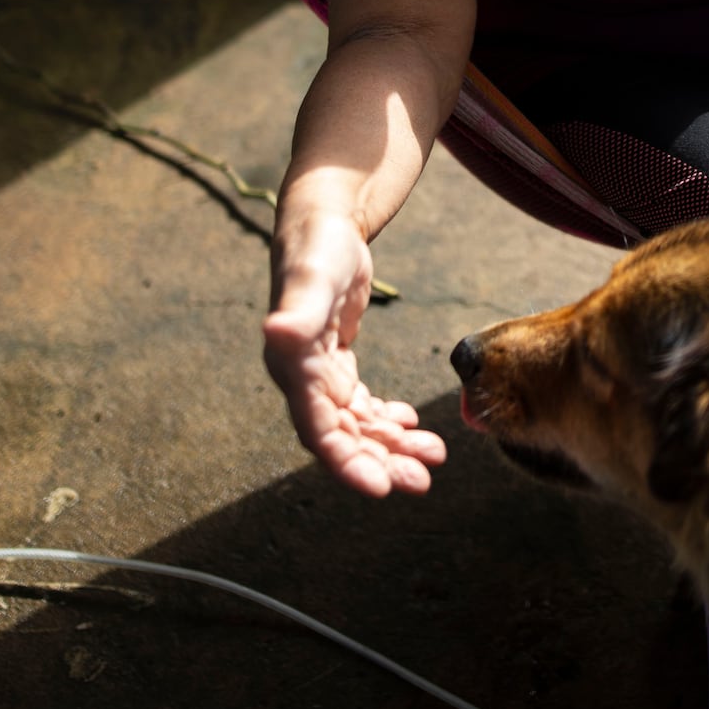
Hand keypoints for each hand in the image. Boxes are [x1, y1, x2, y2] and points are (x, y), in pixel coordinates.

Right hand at [262, 209, 445, 495]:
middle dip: (379, 463)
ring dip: (390, 446)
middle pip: (341, 438)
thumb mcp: (313, 277)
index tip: (382, 487)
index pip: (319, 432)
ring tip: (432, 455)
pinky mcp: (336, 362)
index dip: (348, 463)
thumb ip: (298, 310)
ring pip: (355, 426)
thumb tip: (276, 331)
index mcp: (293, 369)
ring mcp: (320, 373)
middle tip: (422, 480)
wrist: (322, 221)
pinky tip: (411, 426)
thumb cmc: (317, 248)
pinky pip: (361, 405)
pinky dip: (386, 420)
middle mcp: (302, 379)